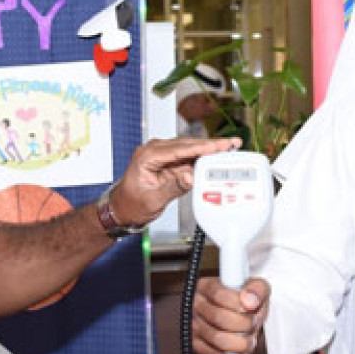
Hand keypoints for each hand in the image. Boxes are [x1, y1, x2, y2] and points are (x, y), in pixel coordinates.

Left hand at [109, 136, 240, 226]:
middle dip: (211, 144)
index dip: (204, 146)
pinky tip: (216, 158)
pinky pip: (187, 158)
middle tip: (233, 143)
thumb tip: (190, 177)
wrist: (121, 210)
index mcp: (147, 155)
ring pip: (189, 149)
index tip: (221, 144)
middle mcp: (154, 150)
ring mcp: (161, 155)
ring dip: (209, 150)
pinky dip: (202, 158)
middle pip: (188, 144)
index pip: (181, 148)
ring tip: (229, 149)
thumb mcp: (152, 200)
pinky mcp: (167, 163)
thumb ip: (172, 188)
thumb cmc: (130, 204)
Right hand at [192, 276, 269, 353]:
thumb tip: (249, 301)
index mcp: (206, 286)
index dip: (238, 304)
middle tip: (253, 325)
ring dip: (242, 343)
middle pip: (218, 318)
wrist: (243, 316)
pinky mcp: (199, 346)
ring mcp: (196, 327)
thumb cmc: (247, 300)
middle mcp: (197, 306)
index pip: (219, 294)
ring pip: (218, 340)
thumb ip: (256, 290)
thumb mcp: (258, 287)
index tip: (251, 308)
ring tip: (250, 339)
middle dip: (243, 325)